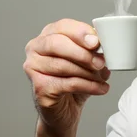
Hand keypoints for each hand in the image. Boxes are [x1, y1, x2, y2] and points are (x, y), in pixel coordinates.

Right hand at [23, 19, 110, 134]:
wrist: (65, 110)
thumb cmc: (73, 80)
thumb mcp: (86, 60)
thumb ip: (92, 50)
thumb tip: (103, 47)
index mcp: (47, 35)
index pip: (62, 26)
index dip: (80, 32)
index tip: (96, 41)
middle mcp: (35, 49)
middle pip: (56, 44)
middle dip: (82, 53)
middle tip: (100, 62)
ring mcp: (33, 68)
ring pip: (62, 65)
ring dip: (88, 72)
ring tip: (102, 78)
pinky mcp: (39, 88)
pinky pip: (67, 84)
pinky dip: (88, 86)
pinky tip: (100, 88)